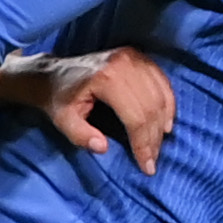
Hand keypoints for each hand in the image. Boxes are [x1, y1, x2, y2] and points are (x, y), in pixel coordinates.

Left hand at [0, 47, 171, 170]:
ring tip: (158, 145)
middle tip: (153, 160)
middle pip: (151, 106)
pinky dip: (167, 103)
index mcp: (106, 77)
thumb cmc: (59, 98)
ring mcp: (133, 57)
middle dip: (154, 138)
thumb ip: (80, 135)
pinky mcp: (138, 56)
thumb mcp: (63, 120)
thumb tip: (103, 147)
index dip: (143, 143)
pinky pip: (162, 82)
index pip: (135, 116)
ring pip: (160, 95)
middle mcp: (124, 63)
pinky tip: (166, 122)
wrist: (55, 73)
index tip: (147, 166)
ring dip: (163, 123)